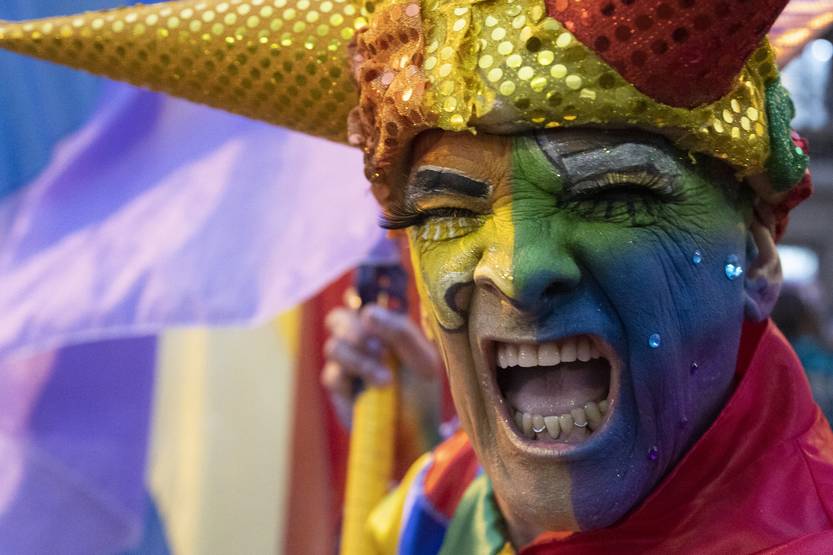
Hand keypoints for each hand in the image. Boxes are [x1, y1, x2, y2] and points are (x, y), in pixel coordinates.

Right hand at [322, 304, 439, 426]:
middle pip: (337, 318)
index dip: (363, 306)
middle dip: (355, 331)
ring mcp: (348, 364)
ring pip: (334, 346)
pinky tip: (373, 391)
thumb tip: (368, 313)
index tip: (375, 318)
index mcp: (383, 329)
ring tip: (385, 380)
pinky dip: (352, 381)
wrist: (415, 436)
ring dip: (360, 361)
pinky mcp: (339, 389)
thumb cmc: (422, 395)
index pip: (362, 302)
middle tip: (378, 349)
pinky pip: (332, 375)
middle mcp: (361, 342)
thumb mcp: (422, 361)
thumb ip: (401, 333)